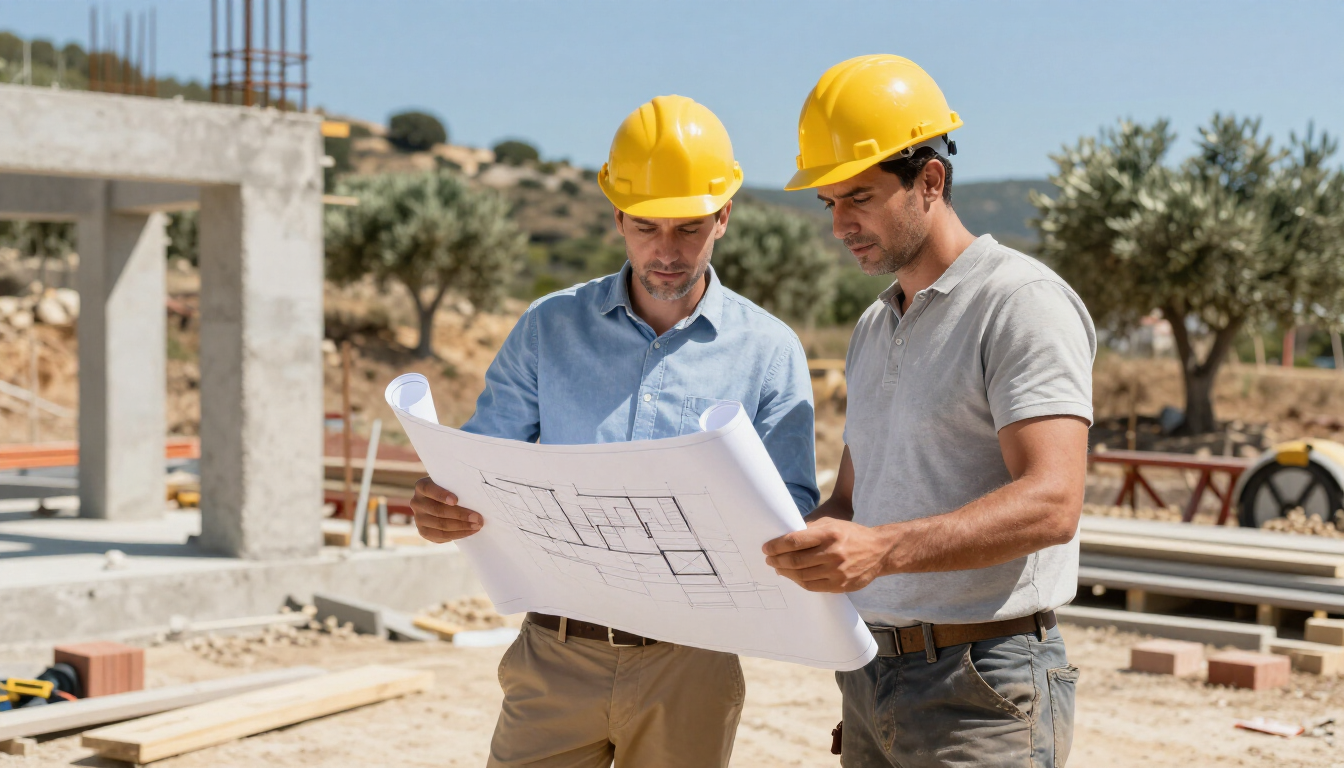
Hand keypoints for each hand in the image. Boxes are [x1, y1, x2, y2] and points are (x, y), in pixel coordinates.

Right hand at [410, 478, 482, 542]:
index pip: (429, 489)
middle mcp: (417, 502)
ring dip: (461, 527)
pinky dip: (456, 535)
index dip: (441, 495)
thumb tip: (475, 498)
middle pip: (438, 510)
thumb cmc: (450, 489)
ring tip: (476, 526)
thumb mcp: (450, 484)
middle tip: (477, 518)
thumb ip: (456, 488)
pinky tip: (468, 532)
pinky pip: (440, 536)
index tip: (456, 500)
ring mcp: (418, 518)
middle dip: (460, 515)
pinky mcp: (423, 531)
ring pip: (441, 525)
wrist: (440, 502)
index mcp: (422, 486)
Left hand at [762, 517, 891, 592]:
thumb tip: (784, 536)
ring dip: (785, 572)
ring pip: (801, 576)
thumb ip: (809, 529)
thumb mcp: (831, 523)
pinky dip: (799, 582)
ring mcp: (837, 571)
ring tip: (778, 568)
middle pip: (795, 561)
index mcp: (829, 534)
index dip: (776, 546)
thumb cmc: (851, 535)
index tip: (767, 548)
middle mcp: (833, 553)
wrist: (880, 551)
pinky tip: (793, 576)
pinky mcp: (840, 585)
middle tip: (769, 559)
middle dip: (777, 560)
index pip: (795, 541)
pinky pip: (812, 586)